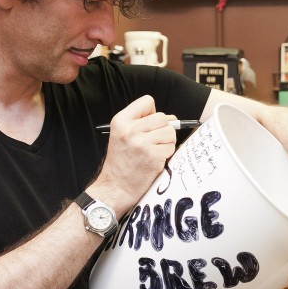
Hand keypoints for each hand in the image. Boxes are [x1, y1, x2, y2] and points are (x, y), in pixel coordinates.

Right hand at [90, 95, 178, 212]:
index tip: (148, 125)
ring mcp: (142, 143)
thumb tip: (171, 118)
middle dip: (163, 129)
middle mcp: (130, 130)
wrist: (116, 187)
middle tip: (154, 142)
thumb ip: (141, 122)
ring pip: (170, 132)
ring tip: (154, 151)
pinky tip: (155, 160)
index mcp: (121, 121)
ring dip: (167, 142)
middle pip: (162, 117)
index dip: (152, 113)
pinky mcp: (153, 156)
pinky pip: (171, 147)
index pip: (147, 101)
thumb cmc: (121, 161)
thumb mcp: (121, 135)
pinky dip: (167, 154)